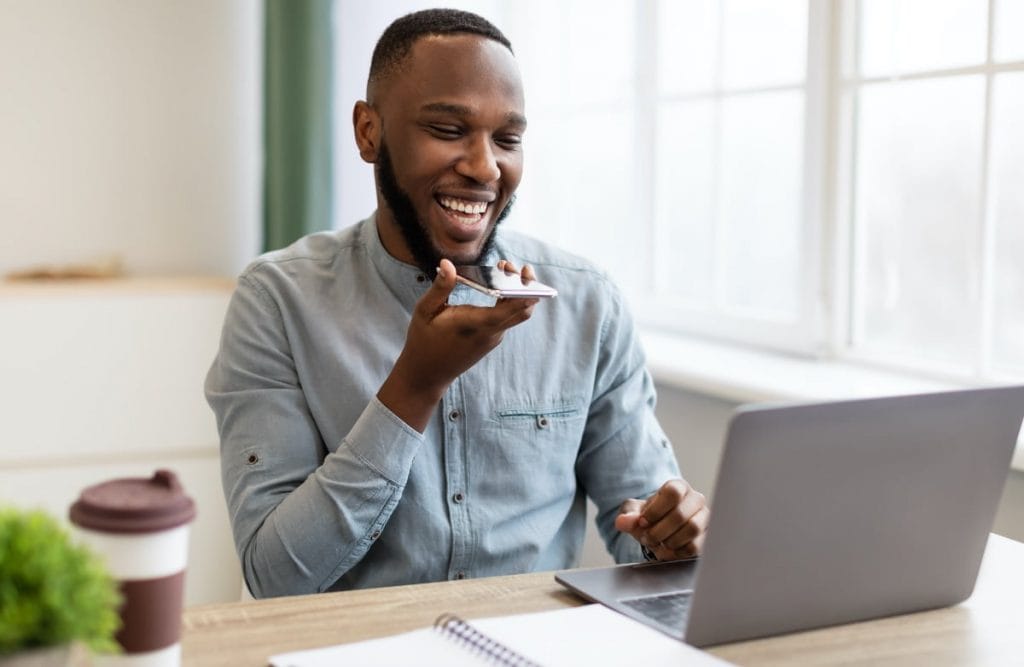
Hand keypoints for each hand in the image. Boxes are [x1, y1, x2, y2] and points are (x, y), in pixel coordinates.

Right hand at [378, 258, 539, 430]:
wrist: (427, 374)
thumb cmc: (423, 341)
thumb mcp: (425, 311)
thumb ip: (440, 287)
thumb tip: (447, 264)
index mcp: (476, 324)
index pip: (511, 309)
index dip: (524, 290)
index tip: (522, 271)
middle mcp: (490, 333)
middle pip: (523, 310)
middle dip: (526, 286)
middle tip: (511, 266)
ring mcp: (493, 338)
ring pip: (516, 314)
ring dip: (516, 292)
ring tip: (503, 270)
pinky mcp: (491, 340)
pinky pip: (507, 319)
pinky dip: (508, 301)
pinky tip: (496, 287)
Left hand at [614, 479, 708, 560]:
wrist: (660, 533)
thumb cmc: (650, 518)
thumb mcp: (634, 514)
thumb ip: (628, 515)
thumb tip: (623, 521)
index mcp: (678, 487)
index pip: (673, 492)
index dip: (655, 510)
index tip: (643, 522)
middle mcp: (696, 499)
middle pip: (681, 514)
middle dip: (659, 530)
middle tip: (647, 538)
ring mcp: (705, 518)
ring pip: (692, 529)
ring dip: (669, 541)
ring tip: (659, 544)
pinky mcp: (708, 537)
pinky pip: (696, 546)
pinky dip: (678, 551)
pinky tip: (669, 550)